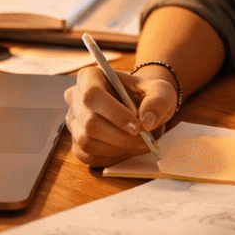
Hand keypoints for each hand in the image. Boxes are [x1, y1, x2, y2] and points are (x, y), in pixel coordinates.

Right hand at [63, 66, 177, 166]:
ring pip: (87, 142)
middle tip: (145, 140)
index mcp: (90, 77)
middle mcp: (75, 98)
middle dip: (121, 137)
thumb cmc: (146, 95)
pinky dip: (111, 158)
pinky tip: (127, 149)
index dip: (115, 114)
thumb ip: (158, 101)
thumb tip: (146, 121)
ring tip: (139, 144)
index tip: (138, 127)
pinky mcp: (76, 142)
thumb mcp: (160, 91)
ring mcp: (73, 121)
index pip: (93, 95)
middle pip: (90, 123)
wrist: (141, 107)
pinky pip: (87, 156)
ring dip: (117, 149)